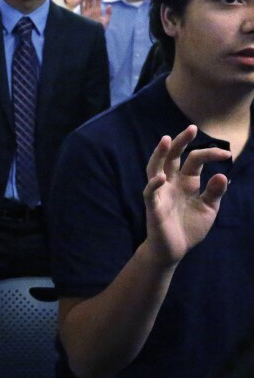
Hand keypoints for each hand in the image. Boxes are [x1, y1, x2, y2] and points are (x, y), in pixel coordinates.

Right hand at [81, 0, 111, 29]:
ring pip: (87, 1)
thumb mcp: (106, 21)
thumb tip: (109, 5)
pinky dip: (82, 2)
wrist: (94, 35)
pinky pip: (81, 7)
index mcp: (97, 11)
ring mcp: (86, 12)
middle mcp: (91, 10)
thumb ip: (108, 13)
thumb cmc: (100, 29)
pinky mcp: (83, 15)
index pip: (98, 0)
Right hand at [142, 125, 230, 264]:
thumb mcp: (209, 209)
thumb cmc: (189, 227)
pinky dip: (154, 184)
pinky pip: (150, 192)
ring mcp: (161, 193)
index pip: (195, 160)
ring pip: (156, 168)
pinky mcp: (154, 207)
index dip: (210, 154)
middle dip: (181, 142)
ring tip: (165, 140)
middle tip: (191, 128)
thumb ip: (215, 193)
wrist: (174, 250)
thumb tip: (223, 175)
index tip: (226, 154)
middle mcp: (172, 183)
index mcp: (186, 181)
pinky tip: (161, 177)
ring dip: (159, 154)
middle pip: (172, 157)